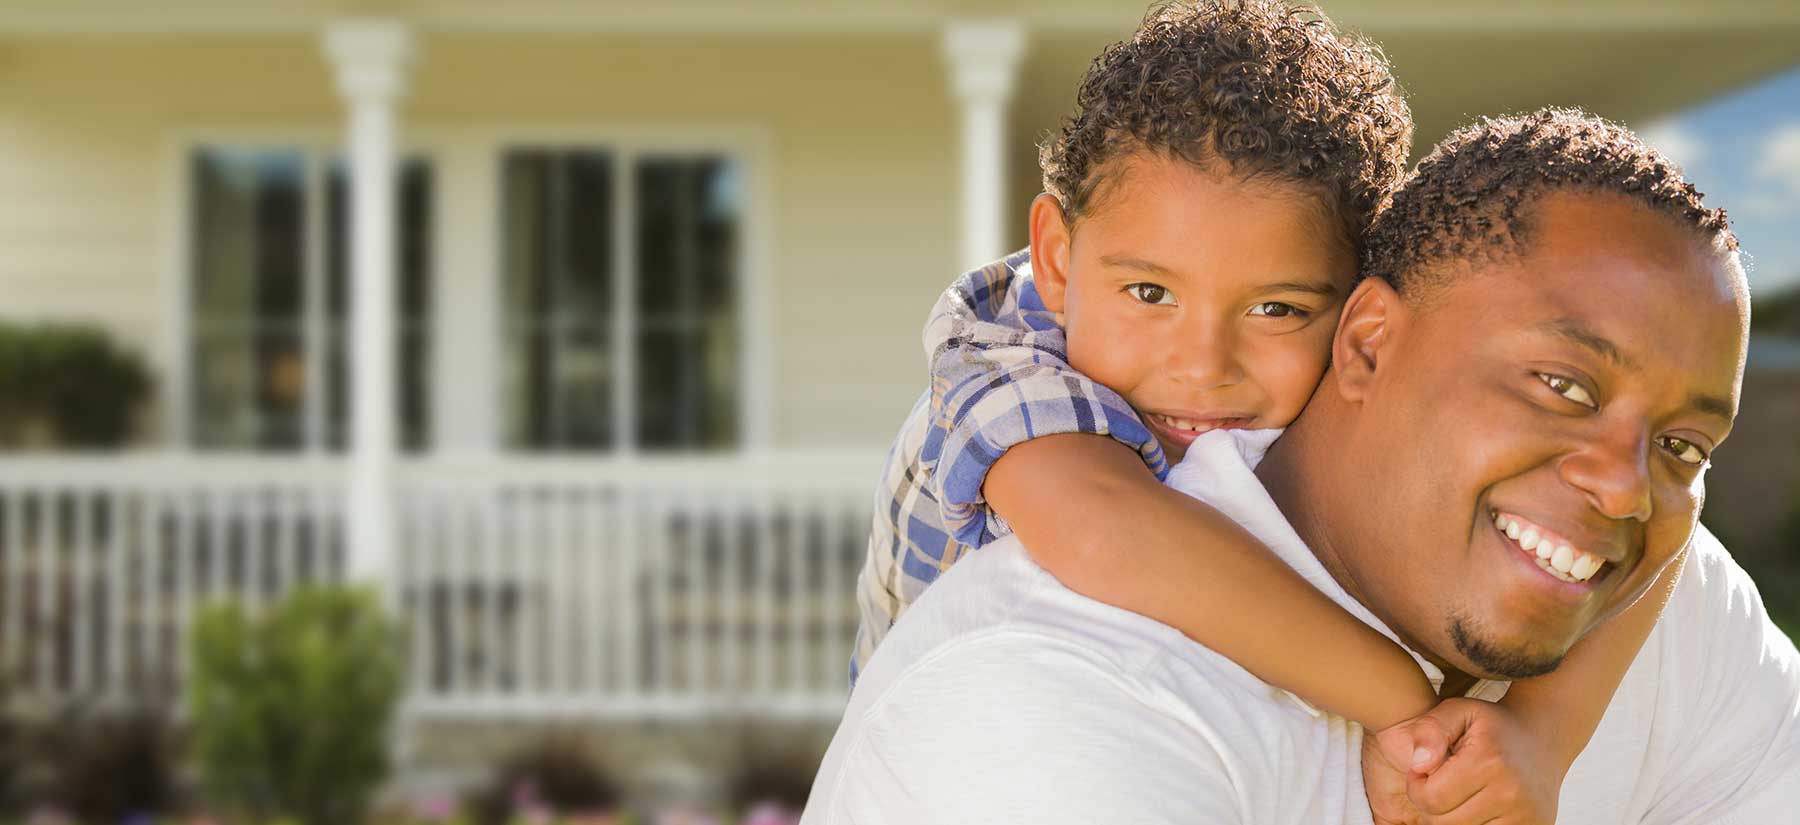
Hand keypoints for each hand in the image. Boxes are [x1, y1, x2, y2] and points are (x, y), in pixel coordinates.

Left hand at [1364, 697, 1565, 824]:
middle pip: (1443, 823)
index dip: (1416, 786)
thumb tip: (1417, 764)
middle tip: (1441, 784)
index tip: (1424, 772)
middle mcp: (1510, 794)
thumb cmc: (1492, 726)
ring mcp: (1524, 817)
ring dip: (1452, 818)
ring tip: (1458, 794)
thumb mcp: (1457, 711)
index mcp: (1488, 762)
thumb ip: (1429, 730)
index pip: (1430, 798)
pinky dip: (1472, 824)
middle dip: (1432, 805)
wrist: (1542, 739)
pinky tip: (1474, 806)